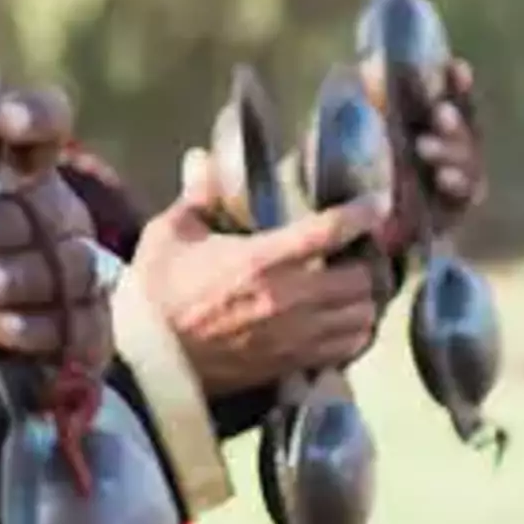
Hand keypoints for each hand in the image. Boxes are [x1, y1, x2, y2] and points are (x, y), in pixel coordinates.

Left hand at [0, 88, 115, 407]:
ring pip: (68, 268)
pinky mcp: (86, 332)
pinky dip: (38, 329)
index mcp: (16, 172)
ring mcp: (78, 274)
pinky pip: (79, 329)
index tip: (4, 121)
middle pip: (45, 211)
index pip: (46, 124)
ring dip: (16, 277)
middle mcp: (55, 216)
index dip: (35, 117)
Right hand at [138, 159, 393, 393]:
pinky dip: (352, 334)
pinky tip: (340, 323)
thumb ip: (196, 197)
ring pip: (361, 317)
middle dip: (364, 263)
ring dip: (363, 301)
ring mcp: (294, 336)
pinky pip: (346, 350)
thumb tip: (203, 159)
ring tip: (352, 289)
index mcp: (260, 259)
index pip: (329, 231)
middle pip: (360, 279)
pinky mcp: (292, 364)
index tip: (375, 205)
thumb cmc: (156, 294)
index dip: (361, 214)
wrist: (149, 363)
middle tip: (356, 252)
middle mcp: (288, 298)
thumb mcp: (167, 235)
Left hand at [366, 52, 485, 244]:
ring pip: (469, 161)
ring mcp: (454, 180)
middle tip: (440, 113)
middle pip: (466, 128)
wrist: (344, 222)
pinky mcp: (452, 211)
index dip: (458, 83)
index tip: (456, 68)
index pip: (451, 97)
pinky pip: (465, 197)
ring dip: (452, 151)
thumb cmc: (349, 166)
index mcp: (428, 123)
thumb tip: (367, 68)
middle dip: (455, 119)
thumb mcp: (348, 131)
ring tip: (425, 146)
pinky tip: (444, 178)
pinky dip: (458, 185)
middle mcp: (449, 148)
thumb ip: (362, 103)